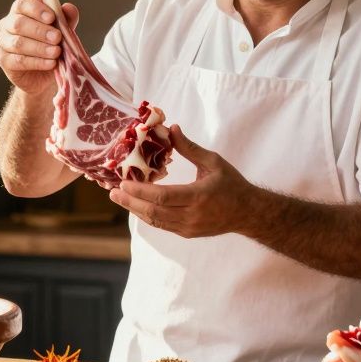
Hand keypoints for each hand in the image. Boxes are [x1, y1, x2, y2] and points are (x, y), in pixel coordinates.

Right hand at [0, 0, 78, 95]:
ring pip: (18, 43)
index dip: (36, 9)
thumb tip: (68, 7)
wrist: (46, 75)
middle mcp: (7, 25)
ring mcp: (3, 43)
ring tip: (56, 52)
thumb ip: (66, 19)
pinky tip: (51, 63)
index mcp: (20, 12)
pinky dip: (37, 62)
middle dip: (40, 30)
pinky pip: (19, 61)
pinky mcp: (4, 61)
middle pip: (19, 23)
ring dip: (40, 48)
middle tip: (57, 37)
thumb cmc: (52, 46)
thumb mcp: (63, 32)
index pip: (22, 4)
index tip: (52, 17)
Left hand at [109, 125, 260, 238]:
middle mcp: (192, 216)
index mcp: (199, 196)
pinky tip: (136, 205)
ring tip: (119, 197)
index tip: (123, 182)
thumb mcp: (213, 162)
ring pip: (155, 221)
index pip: (162, 196)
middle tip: (112, 191)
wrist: (248, 212)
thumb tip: (171, 128)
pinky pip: (161, 225)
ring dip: (135, 209)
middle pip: (153, 211)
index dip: (140, 191)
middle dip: (130, 201)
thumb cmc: (232, 184)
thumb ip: (190, 148)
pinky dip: (147, 215)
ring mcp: (188, 228)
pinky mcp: (187, 233)